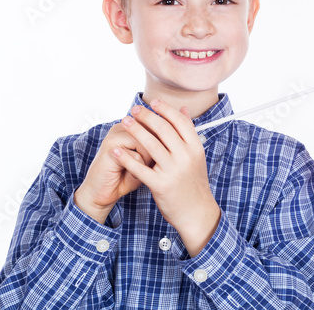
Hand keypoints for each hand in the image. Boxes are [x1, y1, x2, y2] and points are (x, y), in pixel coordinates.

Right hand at [74, 122, 153, 223]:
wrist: (102, 192)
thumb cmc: (126, 175)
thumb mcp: (147, 158)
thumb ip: (159, 145)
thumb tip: (178, 137)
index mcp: (133, 125)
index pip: (159, 125)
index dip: (162, 144)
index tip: (156, 158)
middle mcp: (124, 126)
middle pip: (154, 132)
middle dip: (156, 152)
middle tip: (148, 164)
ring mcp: (116, 134)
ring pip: (147, 144)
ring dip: (147, 161)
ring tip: (139, 169)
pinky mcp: (110, 147)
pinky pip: (136, 156)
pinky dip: (137, 169)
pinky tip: (129, 174)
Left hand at [113, 99, 220, 256]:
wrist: (196, 212)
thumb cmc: (193, 181)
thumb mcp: (196, 155)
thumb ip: (188, 132)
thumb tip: (183, 108)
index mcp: (195, 147)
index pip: (180, 121)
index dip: (165, 109)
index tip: (152, 102)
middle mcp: (186, 156)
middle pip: (163, 129)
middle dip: (146, 116)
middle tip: (134, 109)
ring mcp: (173, 171)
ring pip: (151, 145)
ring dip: (135, 130)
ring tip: (125, 122)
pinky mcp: (160, 185)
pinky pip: (140, 168)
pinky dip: (127, 158)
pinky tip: (117, 150)